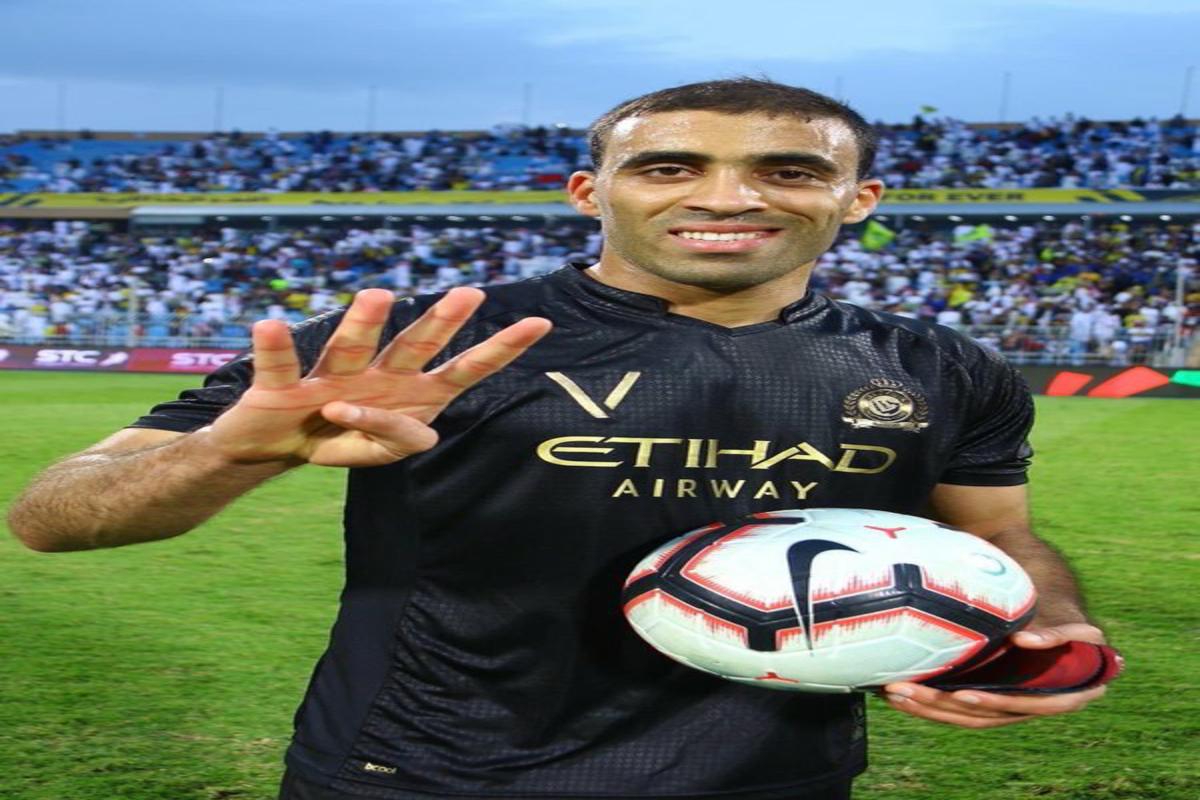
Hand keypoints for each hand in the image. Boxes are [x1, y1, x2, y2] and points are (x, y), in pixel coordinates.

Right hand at [206, 287, 551, 466]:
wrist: (272, 448)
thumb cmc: (336, 440)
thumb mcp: (379, 454)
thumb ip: (402, 440)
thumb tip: (425, 431)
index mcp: (409, 392)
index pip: (463, 370)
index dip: (500, 349)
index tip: (540, 323)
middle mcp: (375, 374)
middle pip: (413, 345)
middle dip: (442, 323)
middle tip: (470, 295)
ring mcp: (329, 376)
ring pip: (351, 348)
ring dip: (364, 324)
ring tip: (377, 295)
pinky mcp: (279, 387)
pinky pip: (281, 366)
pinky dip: (275, 348)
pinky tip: (270, 326)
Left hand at [880, 622, 1107, 727]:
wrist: (1055, 606)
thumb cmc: (1061, 609)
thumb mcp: (1068, 619)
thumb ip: (1057, 632)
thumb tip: (1024, 640)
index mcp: (1065, 692)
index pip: (1024, 705)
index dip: (993, 702)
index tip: (961, 694)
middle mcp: (1036, 704)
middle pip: (986, 714)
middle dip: (943, 704)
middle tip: (905, 690)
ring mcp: (1012, 706)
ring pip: (969, 716)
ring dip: (929, 708)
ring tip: (894, 693)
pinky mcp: (993, 699)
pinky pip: (962, 709)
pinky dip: (932, 704)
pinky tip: (900, 697)